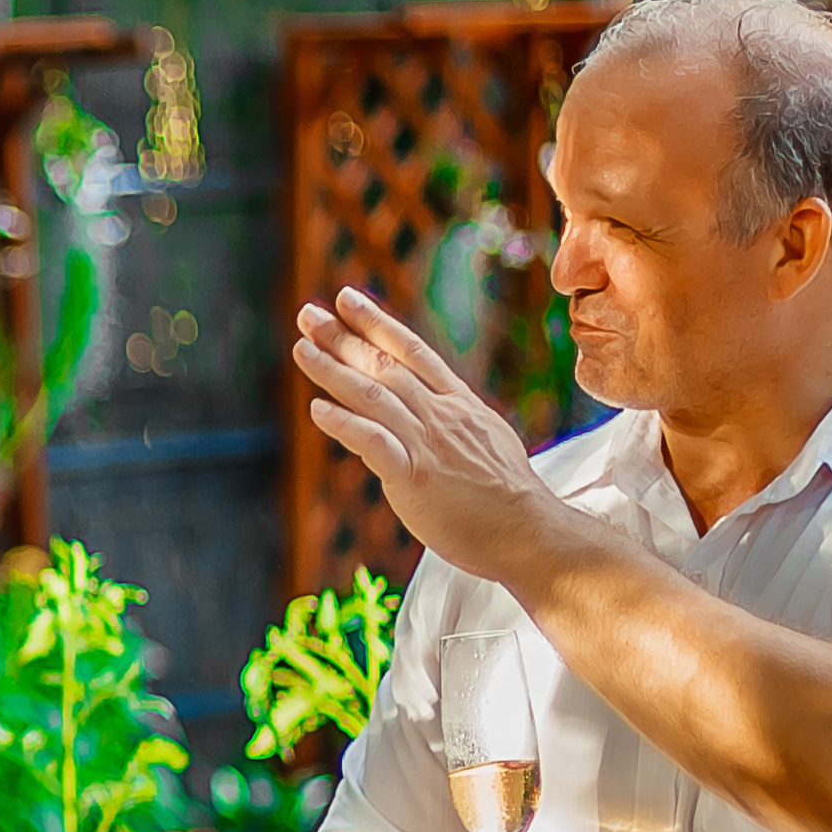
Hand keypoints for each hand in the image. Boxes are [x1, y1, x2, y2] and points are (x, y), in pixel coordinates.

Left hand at [293, 287, 558, 581]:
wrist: (529, 532)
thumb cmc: (508, 496)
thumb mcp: (485, 440)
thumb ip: (455, 421)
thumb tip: (435, 410)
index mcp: (458, 404)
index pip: (412, 352)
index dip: (376, 323)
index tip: (346, 298)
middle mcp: (440, 415)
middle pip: (386, 365)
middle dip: (343, 337)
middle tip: (306, 314)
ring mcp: (427, 444)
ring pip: (374, 396)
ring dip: (334, 370)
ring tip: (303, 348)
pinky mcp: (415, 478)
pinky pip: (375, 444)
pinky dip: (345, 424)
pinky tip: (318, 409)